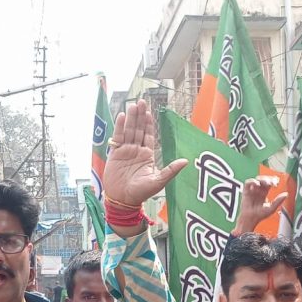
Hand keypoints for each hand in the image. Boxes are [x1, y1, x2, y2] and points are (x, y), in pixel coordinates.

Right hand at [101, 100, 186, 227]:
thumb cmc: (141, 193)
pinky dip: (119, 127)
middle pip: (138, 129)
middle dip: (139, 116)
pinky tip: (121, 116)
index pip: (148, 135)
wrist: (123, 200)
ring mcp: (125, 151)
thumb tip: (186, 161)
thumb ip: (171, 170)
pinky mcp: (115, 154)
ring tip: (132, 105)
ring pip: (128, 131)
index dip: (148, 123)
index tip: (149, 111)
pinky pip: (117, 138)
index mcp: (147, 155)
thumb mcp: (159, 181)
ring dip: (130, 118)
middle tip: (141, 102)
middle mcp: (136, 151)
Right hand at [233, 176, 286, 234]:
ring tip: (266, 183)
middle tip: (272, 183)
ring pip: (257, 179)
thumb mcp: (271, 208)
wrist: (250, 219)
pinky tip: (257, 184)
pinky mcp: (246, 191)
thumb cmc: (260, 215)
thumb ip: (278, 201)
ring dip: (262, 179)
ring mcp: (252, 190)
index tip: (277, 182)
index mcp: (264, 193)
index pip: (269, 183)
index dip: (273, 181)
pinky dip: (252, 181)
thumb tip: (286, 194)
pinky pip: (248, 183)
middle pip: (264, 180)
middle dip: (268, 179)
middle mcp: (258, 190)